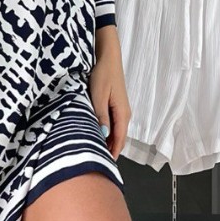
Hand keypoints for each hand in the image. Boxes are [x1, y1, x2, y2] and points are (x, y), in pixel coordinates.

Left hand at [88, 29, 130, 159]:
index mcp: (123, 113)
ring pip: (115, 131)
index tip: (103, 166)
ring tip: (94, 150)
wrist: (107, 55)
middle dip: (109, 150)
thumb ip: (101, 116)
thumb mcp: (98, 95)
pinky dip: (106, 131)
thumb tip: (103, 136)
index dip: (112, 153)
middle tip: (95, 161)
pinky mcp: (115, 104)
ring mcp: (120, 109)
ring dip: (107, 141)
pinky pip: (112, 123)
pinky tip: (96, 134)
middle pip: (118, 138)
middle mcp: (125, 113)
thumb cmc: (103, 73)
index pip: (120, 140)